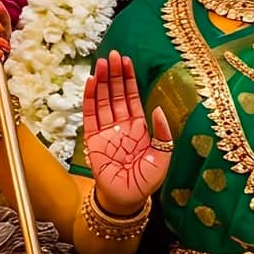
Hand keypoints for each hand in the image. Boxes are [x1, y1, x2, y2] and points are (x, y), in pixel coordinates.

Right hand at [84, 51, 172, 215]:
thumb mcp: (163, 156)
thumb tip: (160, 109)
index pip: (132, 97)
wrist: (127, 199)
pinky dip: (90, 98)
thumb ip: (163, 133)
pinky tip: (92, 82)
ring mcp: (106, 131)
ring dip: (103, 81)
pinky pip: (90, 115)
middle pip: (116, 94)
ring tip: (102, 62)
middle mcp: (121, 126)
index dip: (129, 79)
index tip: (127, 61)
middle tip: (113, 54)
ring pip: (103, 100)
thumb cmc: (146, 181)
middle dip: (115, 74)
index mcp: (138, 128)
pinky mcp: (93, 139)